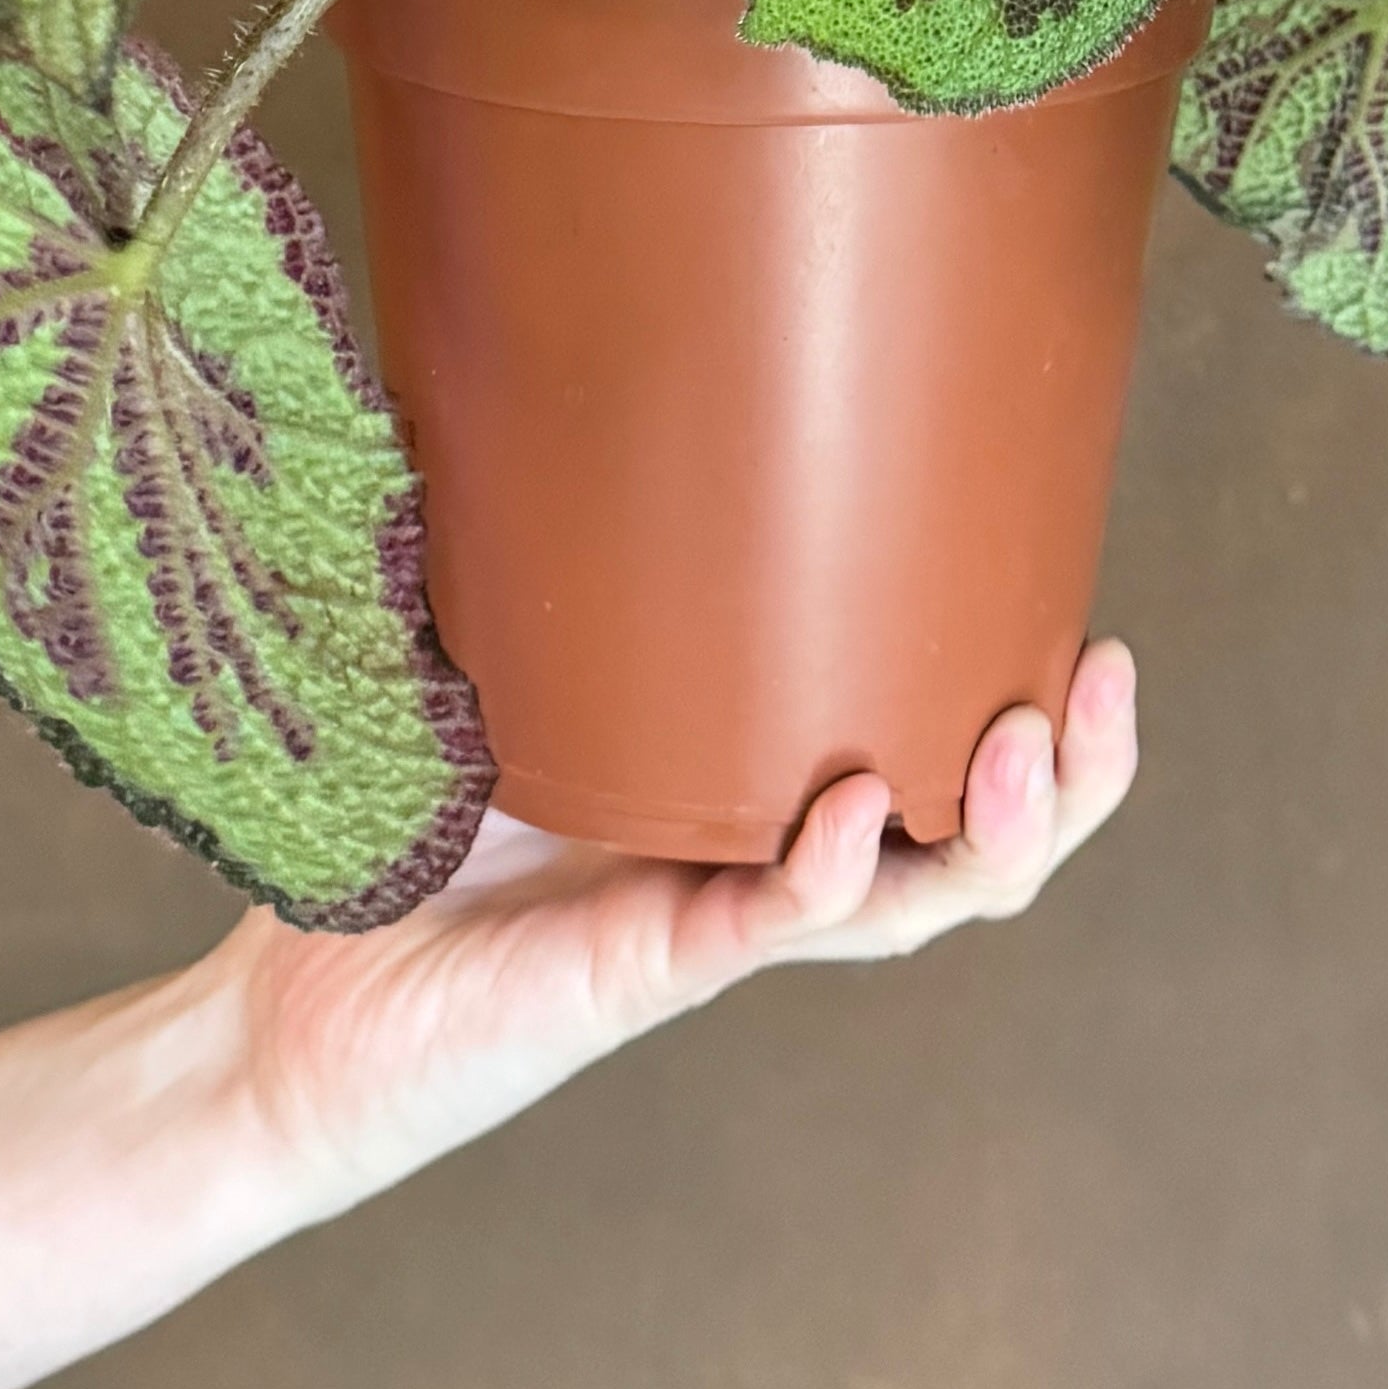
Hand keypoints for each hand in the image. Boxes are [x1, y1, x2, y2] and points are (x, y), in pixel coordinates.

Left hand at [211, 639, 1140, 1231]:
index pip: (925, 760)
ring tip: (1018, 749)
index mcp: (751, 799)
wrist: (287, 1010)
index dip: (1020, 705)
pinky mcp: (636, 976)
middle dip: (1065, 778)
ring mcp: (708, 926)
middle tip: (1100, 682)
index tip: (1081, 617)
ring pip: (903, 902)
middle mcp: (758, 866)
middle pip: (968, 848)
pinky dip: (817, 877)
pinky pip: (758, 931)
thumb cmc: (391, 846)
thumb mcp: (491, 676)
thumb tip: (524, 378)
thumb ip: (531, 567)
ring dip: (982, 834)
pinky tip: (849, 821)